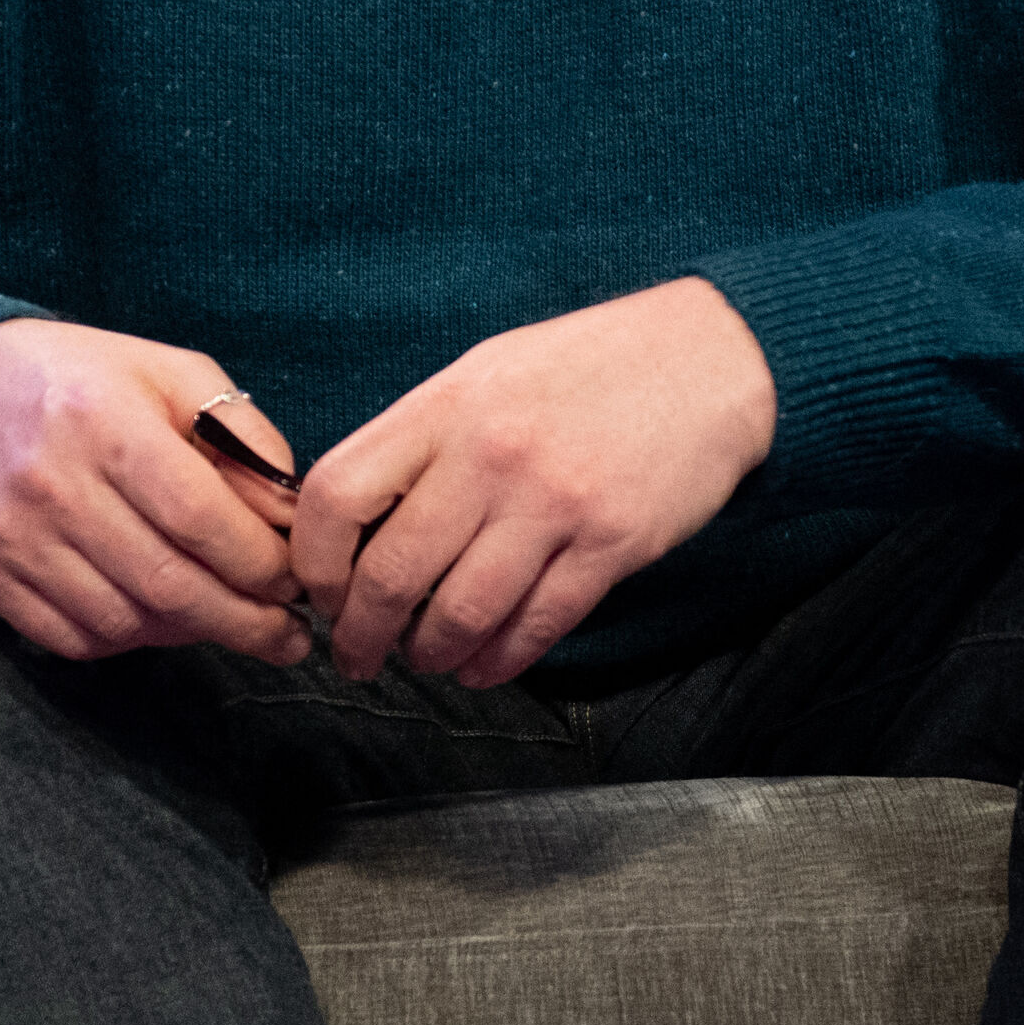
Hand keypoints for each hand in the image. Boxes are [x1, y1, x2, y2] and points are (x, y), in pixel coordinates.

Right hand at [0, 319, 310, 665]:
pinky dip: (128, 641)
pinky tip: (160, 622)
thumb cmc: (85, 379)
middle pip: (167, 583)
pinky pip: (72, 639)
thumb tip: (288, 519)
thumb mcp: (172, 374)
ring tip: (228, 623)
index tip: (297, 582)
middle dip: (244, 622)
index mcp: (105, 420)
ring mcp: (12, 536)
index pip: (200, 518)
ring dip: (190, 634)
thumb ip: (241, 436)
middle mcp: (52, 483)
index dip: (260, 563)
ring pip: (123, 622)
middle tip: (288, 637)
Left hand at [292, 278, 774, 688]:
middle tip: (356, 654)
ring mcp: (553, 503)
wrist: (710, 358)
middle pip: (391, 572)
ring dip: (430, 654)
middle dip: (361, 633)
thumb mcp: (488, 371)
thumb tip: (358, 520)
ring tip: (424, 660)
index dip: (313, 559)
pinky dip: (499, 661)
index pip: (337, 493)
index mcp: (448, 404)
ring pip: (461, 613)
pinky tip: (483, 666)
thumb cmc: (591, 365)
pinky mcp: (611, 546)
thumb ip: (424, 437)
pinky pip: (536, 626)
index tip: (320, 589)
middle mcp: (492, 455)